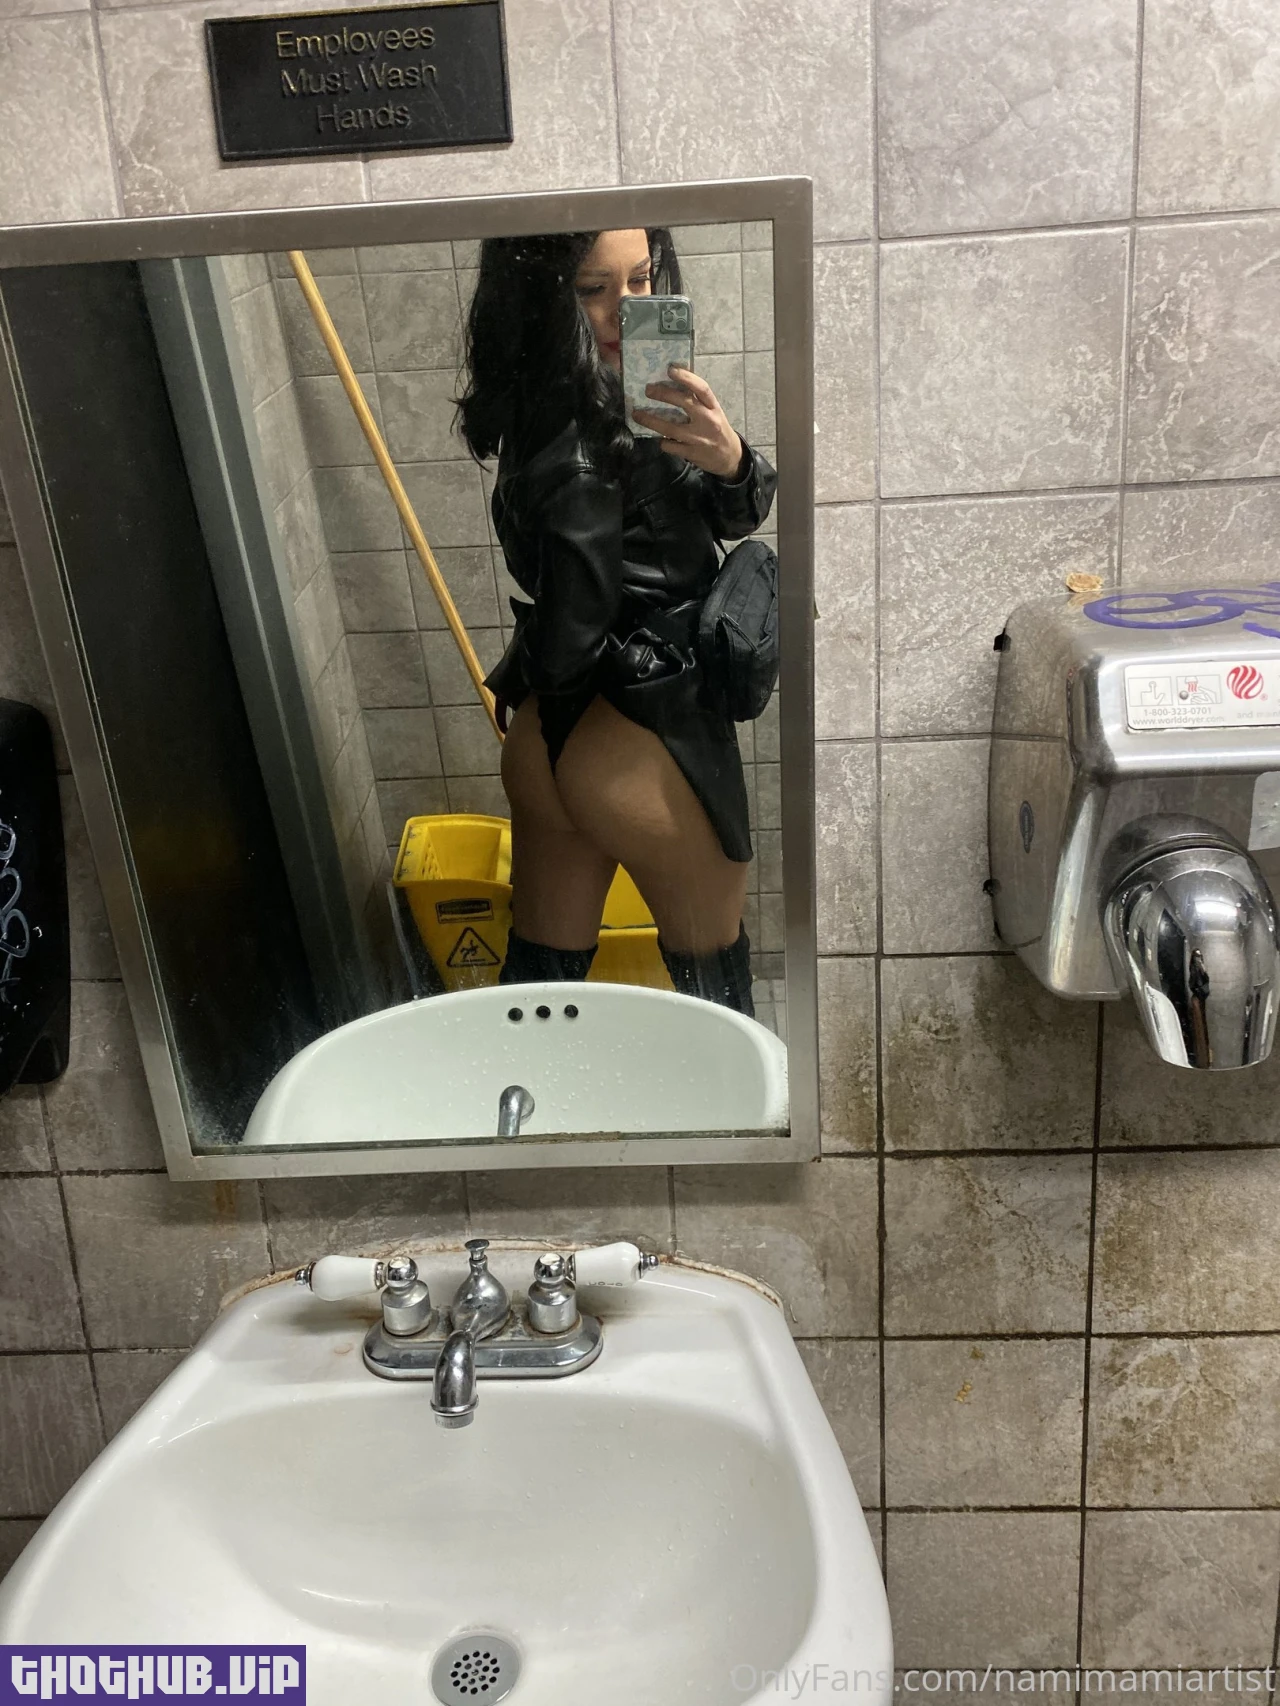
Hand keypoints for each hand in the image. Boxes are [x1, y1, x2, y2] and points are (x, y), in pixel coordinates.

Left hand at [630, 366, 745, 479]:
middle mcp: (707, 420)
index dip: (686, 377)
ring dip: (650, 420)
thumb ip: (698, 402)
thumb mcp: (714, 413)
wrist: (730, 458)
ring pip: (670, 428)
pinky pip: (670, 446)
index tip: (670, 369)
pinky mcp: (691, 453)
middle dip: (663, 394)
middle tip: (648, 390)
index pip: (701, 388)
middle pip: (684, 403)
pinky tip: (660, 439)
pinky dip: (662, 442)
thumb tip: (673, 385)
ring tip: (637, 414)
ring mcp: (699, 438)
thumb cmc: (718, 430)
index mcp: (713, 407)